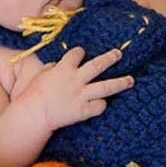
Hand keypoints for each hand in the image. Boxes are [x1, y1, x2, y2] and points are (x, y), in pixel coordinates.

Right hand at [13, 46, 134, 130]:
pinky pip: (99, 106)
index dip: (80, 52)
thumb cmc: (34, 93)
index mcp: (64, 68)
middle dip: (110, 58)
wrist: (34, 113)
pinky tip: (103, 104)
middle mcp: (76, 79)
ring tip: (131, 80)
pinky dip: (102, 104)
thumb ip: (52, 68)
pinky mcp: (83, 110)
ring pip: (106, 86)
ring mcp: (82, 95)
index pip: (77, 53)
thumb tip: (57, 65)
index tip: (82, 53)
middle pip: (98, 65)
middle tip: (119, 54)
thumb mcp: (41, 75)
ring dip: (120, 82)